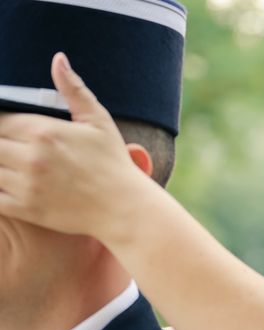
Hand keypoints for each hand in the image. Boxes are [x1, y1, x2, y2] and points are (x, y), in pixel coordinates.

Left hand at [0, 52, 146, 236]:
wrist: (124, 207)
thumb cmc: (113, 163)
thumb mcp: (98, 121)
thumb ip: (73, 89)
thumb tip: (58, 59)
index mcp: (44, 131)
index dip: (1, 123)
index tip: (10, 130)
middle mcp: (31, 157)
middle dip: (0, 143)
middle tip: (12, 147)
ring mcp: (27, 185)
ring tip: (10, 163)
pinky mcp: (26, 209)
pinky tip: (7, 182)